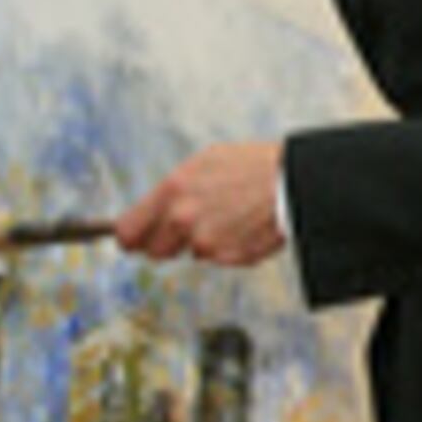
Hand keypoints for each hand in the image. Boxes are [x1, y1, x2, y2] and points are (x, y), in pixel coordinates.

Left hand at [113, 141, 288, 265]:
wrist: (293, 182)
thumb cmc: (250, 167)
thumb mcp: (202, 163)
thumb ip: (172, 190)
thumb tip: (151, 211)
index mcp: (172, 191)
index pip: (127, 231)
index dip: (130, 237)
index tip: (132, 240)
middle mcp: (183, 220)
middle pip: (156, 251)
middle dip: (168, 242)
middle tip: (191, 225)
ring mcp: (206, 242)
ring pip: (192, 253)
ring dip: (204, 242)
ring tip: (229, 217)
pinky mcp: (228, 258)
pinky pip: (219, 258)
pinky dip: (229, 248)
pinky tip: (245, 226)